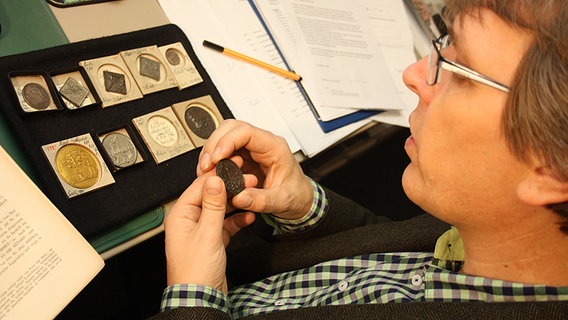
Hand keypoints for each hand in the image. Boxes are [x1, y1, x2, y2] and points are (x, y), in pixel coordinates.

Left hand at [163, 174, 254, 293]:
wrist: (201, 298)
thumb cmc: (195, 272)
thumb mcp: (208, 233)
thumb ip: (213, 205)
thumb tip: (214, 181)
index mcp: (180, 216)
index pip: (200, 187)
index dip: (218, 176)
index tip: (234, 169)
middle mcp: (189, 221)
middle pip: (210, 196)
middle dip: (230, 188)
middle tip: (247, 180)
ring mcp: (201, 231)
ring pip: (219, 209)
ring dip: (235, 203)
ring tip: (250, 195)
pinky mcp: (212, 241)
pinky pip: (225, 224)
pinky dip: (237, 219)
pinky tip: (248, 215)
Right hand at [197, 120, 312, 219]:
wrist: (300, 199)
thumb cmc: (296, 194)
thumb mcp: (282, 201)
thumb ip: (262, 200)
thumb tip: (240, 198)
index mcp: (274, 147)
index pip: (246, 132)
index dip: (227, 141)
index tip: (215, 158)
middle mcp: (261, 144)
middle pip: (231, 129)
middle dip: (214, 144)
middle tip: (205, 166)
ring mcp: (251, 150)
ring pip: (224, 137)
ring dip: (211, 152)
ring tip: (205, 171)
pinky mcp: (243, 158)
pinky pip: (224, 151)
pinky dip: (213, 161)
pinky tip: (211, 174)